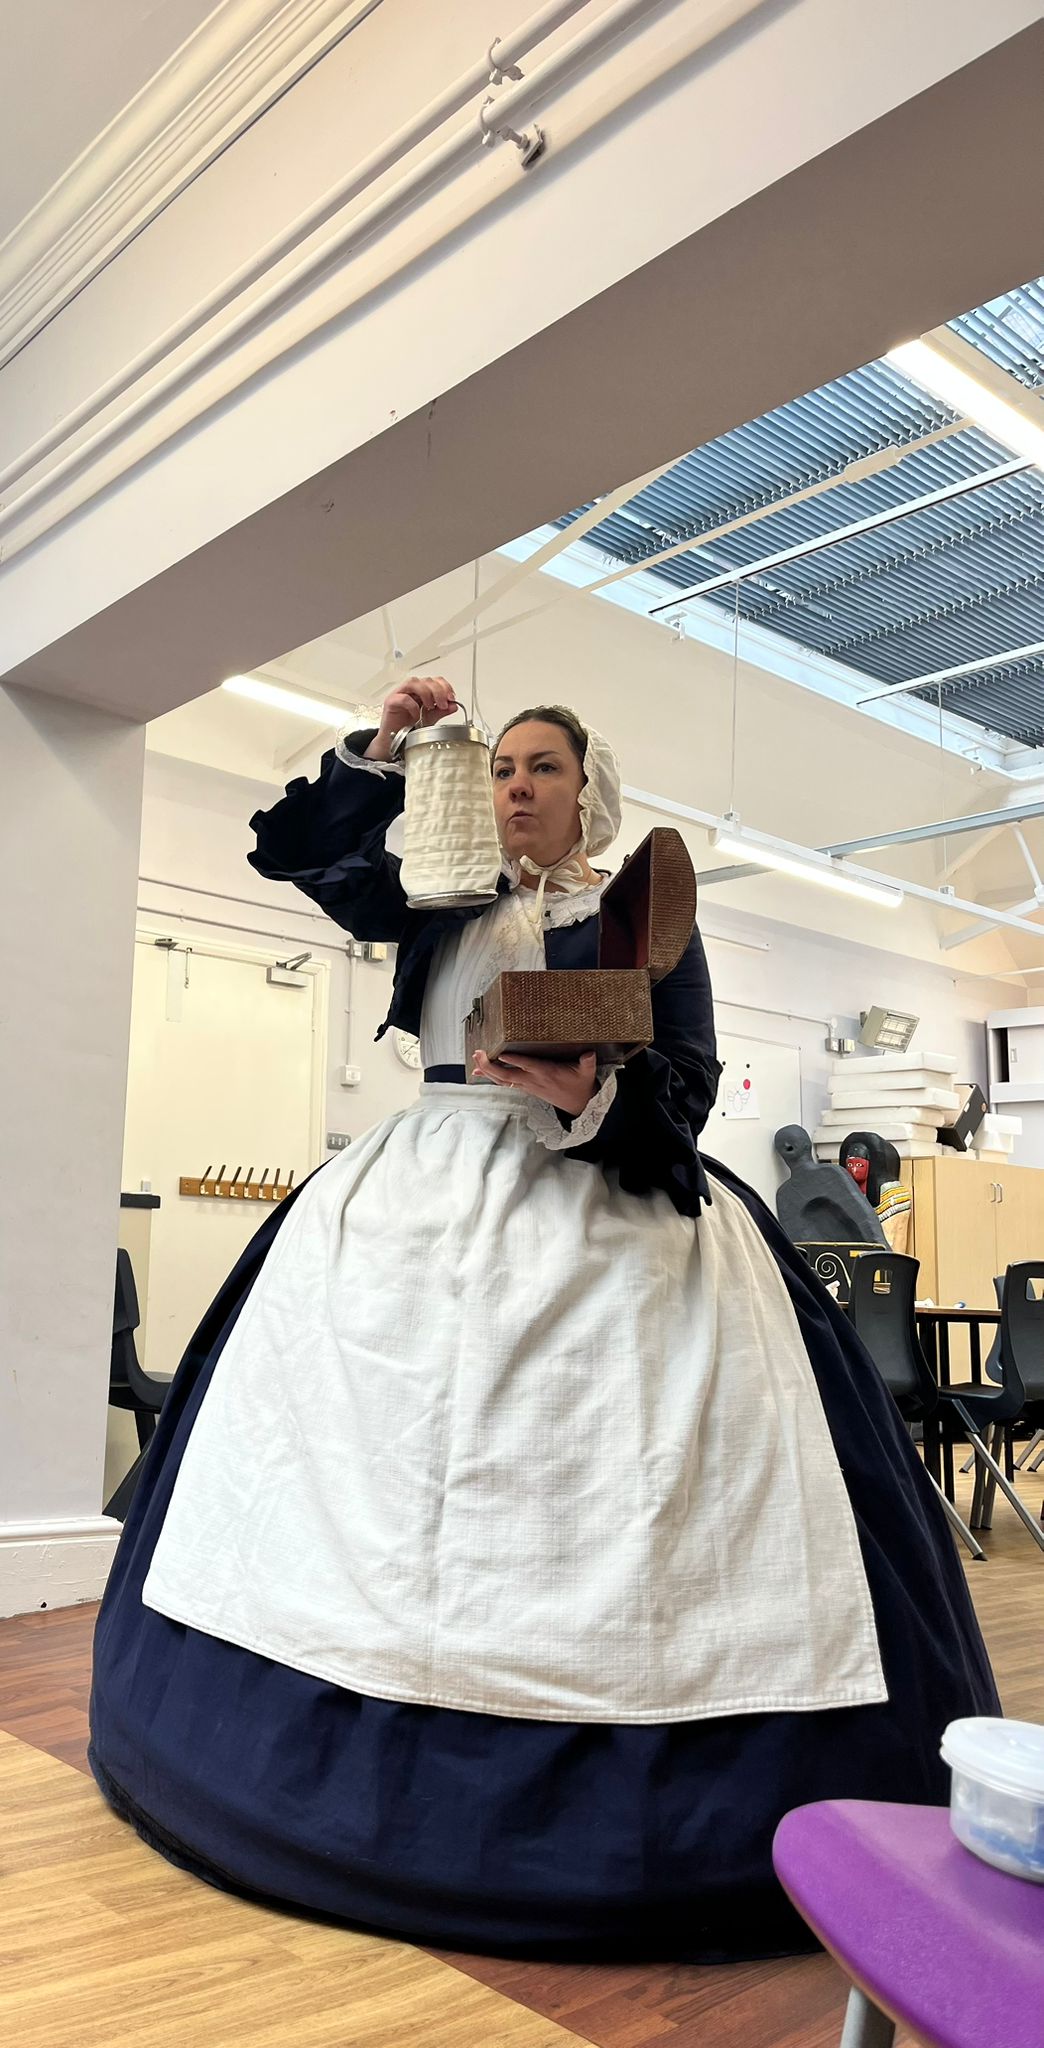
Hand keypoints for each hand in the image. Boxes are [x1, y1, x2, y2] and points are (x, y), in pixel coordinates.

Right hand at [366, 677, 458, 759]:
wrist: (393, 740)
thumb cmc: (408, 727)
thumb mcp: (430, 718)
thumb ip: (441, 711)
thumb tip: (454, 705)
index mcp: (422, 691)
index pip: (435, 680)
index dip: (445, 686)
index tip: (451, 698)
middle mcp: (411, 690)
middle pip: (426, 680)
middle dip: (438, 691)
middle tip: (443, 704)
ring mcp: (400, 694)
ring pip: (413, 683)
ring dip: (426, 693)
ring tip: (430, 706)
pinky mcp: (391, 702)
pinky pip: (403, 698)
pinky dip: (412, 705)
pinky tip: (416, 715)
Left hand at [472, 1050, 597, 1118]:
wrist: (578, 1105)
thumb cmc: (580, 1085)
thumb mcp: (586, 1073)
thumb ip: (587, 1062)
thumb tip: (590, 1053)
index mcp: (546, 1073)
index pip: (528, 1066)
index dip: (515, 1061)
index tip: (501, 1054)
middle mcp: (533, 1080)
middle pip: (507, 1075)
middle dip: (490, 1065)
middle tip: (479, 1053)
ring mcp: (527, 1085)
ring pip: (502, 1079)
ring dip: (487, 1070)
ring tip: (475, 1059)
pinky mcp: (525, 1087)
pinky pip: (504, 1082)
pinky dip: (491, 1076)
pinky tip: (480, 1070)